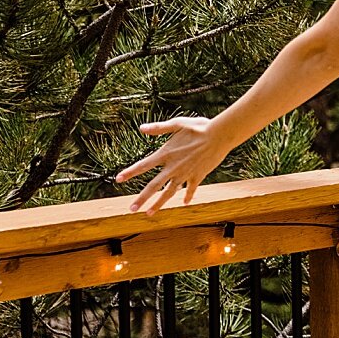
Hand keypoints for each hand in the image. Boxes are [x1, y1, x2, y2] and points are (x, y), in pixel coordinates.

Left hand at [116, 117, 233, 214]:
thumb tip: (141, 128)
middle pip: (153, 186)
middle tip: (131, 209)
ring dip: (158, 204)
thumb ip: (159, 128)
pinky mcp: (198, 176)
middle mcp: (173, 167)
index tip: (118, 179)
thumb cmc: (200, 127)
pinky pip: (190, 189)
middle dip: (141, 198)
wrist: (220, 135)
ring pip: (169, 192)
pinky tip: (185, 203)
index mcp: (165, 154)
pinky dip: (187, 196)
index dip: (130, 172)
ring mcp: (186, 174)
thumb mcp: (178, 123)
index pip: (143, 165)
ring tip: (149, 213)